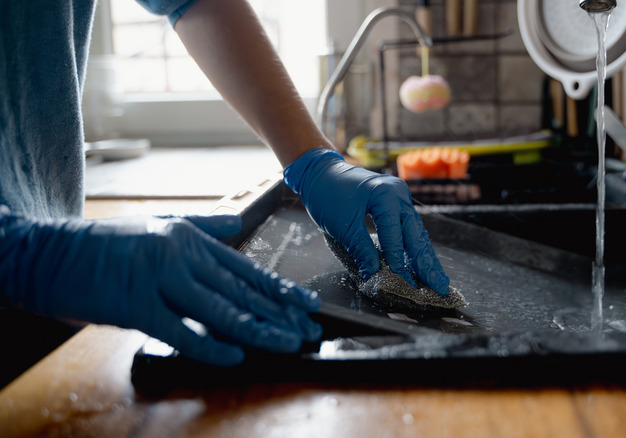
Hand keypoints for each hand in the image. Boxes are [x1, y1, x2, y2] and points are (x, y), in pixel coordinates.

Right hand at [0, 207, 321, 365]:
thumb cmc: (106, 245)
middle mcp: (180, 253)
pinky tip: (234, 354)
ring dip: (257, 328)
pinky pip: (179, 328)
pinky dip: (207, 343)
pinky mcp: (134, 301)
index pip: (244, 267)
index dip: (278, 287)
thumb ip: (203, 226)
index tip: (305, 303)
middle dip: (278, 311)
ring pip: (219, 307)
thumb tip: (238, 222)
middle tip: (307, 328)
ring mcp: (157, 276)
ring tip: (286, 342)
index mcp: (190, 237)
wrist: (49, 252)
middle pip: (239, 289)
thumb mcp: (159, 224)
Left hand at [283, 148, 449, 294]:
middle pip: (416, 233)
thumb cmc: (328, 194)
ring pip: (416, 232)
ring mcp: (400, 197)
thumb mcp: (342, 226)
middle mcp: (399, 194)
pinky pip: (409, 228)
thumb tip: (374, 275)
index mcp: (385, 194)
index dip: (398, 261)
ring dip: (425, 258)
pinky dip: (414, 247)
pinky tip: (423, 265)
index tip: (403, 283)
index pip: (395, 234)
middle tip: (439, 286)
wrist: (320, 173)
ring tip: (437, 280)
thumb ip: (361, 250)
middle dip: (427, 263)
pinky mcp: (397, 203)